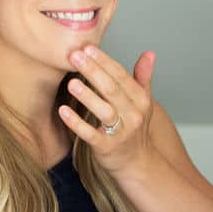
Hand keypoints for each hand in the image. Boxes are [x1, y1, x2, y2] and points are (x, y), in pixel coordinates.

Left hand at [59, 45, 156, 175]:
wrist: (137, 164)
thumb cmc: (135, 128)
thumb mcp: (144, 102)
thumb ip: (143, 77)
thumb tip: (149, 53)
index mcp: (140, 100)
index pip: (121, 76)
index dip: (105, 61)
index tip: (88, 47)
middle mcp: (133, 115)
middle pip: (112, 89)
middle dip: (93, 71)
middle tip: (75, 56)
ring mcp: (121, 133)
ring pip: (104, 111)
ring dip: (87, 96)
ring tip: (71, 82)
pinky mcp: (107, 148)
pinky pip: (91, 134)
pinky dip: (77, 123)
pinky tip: (63, 111)